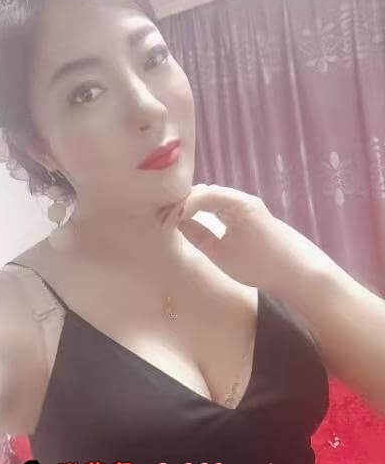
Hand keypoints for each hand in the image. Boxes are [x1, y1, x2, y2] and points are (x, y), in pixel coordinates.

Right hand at [176, 184, 331, 294]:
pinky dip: (205, 209)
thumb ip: (198, 236)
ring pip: (213, 197)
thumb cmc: (259, 264)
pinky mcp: (249, 214)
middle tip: (165, 219)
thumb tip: (178, 222)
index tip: (164, 223)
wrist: (298, 271)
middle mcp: (242, 199)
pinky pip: (221, 205)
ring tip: (175, 219)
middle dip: (184, 203)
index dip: (180, 207)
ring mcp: (246, 205)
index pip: (200, 195)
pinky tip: (194, 218)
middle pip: (206, 191)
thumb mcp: (222, 254)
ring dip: (194, 205)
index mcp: (236, 204)